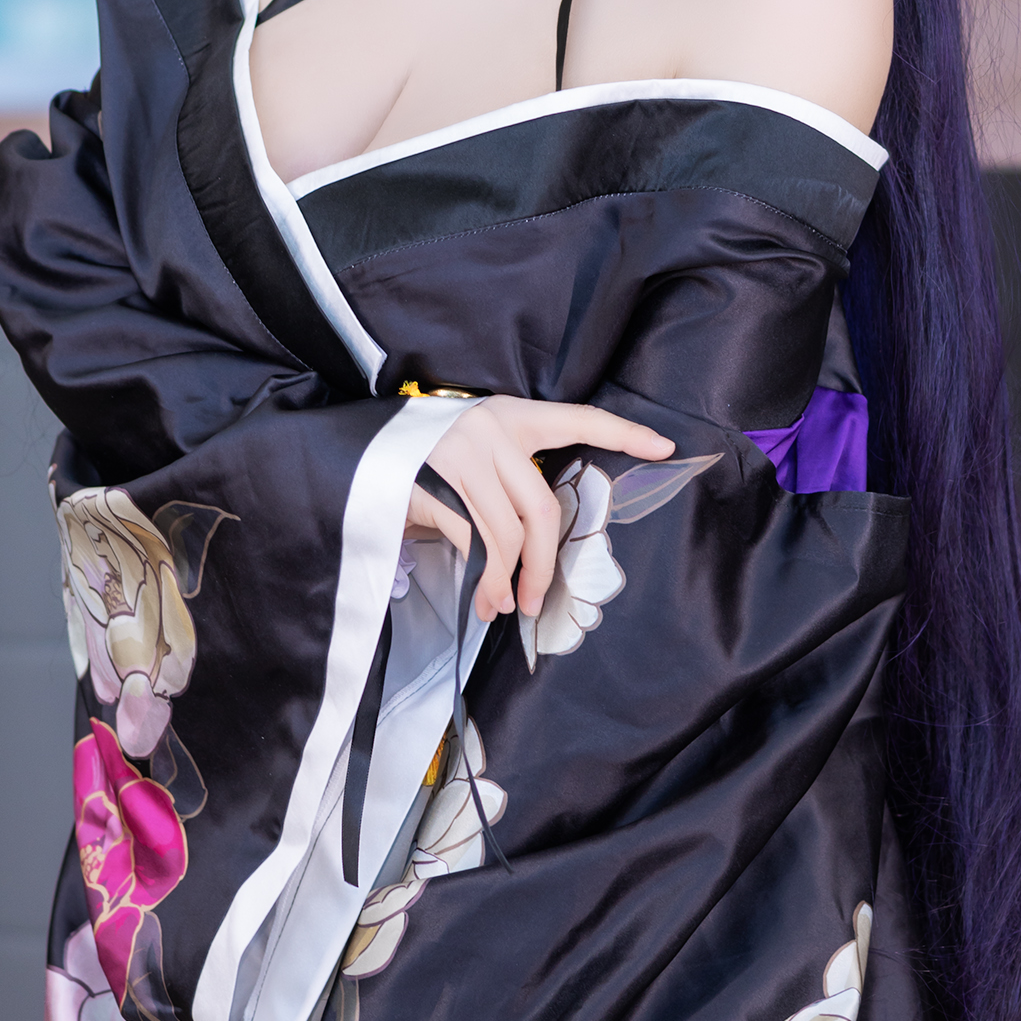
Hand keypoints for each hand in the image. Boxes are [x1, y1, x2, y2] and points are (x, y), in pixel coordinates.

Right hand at [406, 396, 672, 624]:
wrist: (354, 451)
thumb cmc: (422, 459)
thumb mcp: (474, 457)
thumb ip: (509, 485)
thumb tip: (539, 549)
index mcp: (511, 415)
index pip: (578, 418)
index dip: (623, 433)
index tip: (665, 447)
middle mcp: (491, 429)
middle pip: (542, 508)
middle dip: (544, 564)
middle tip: (538, 599)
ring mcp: (461, 454)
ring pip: (507, 533)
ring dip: (509, 581)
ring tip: (504, 605)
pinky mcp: (433, 481)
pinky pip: (473, 541)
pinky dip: (485, 579)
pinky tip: (485, 598)